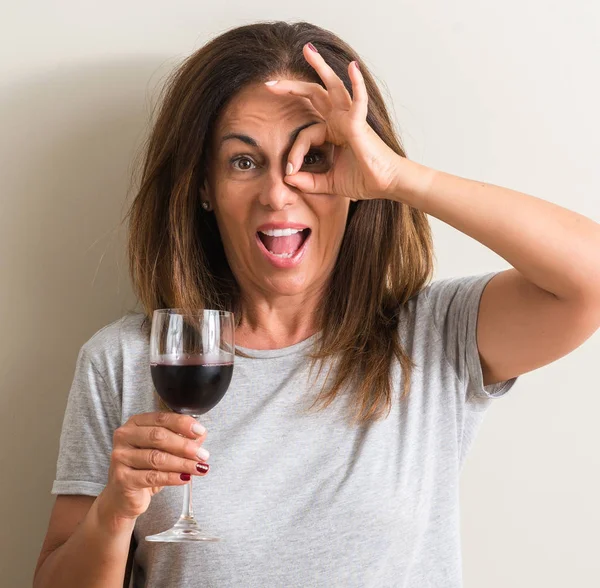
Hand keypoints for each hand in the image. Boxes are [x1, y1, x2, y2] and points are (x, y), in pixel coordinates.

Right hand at [99, 412, 209, 521]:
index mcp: (135, 423)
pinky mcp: (122, 478)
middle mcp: (124, 437)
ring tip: (199, 468)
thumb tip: (201, 435)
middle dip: (184, 445)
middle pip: (158, 436)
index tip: (200, 431)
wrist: (124, 496)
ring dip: (182, 463)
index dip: (183, 424)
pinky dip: (172, 477)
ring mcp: (120, 457)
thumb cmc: (145, 468)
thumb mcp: (163, 450)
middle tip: (203, 454)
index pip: (161, 418)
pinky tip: (185, 478)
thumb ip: (181, 439)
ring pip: (157, 458)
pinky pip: (152, 476)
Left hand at [264, 43, 404, 201]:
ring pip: (333, 87)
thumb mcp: (328, 183)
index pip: (305, 133)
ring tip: (308, 50)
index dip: (294, 152)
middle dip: (292, 87)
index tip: (289, 171)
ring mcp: (351, 118)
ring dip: (320, 67)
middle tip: (270, 83)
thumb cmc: (364, 180)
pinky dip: (357, 84)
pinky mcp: (360, 124)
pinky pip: (358, 100)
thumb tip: (288, 179)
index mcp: (333, 132)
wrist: (386, 185)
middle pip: (315, 95)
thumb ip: (309, 182)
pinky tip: (352, 67)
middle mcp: (340, 120)